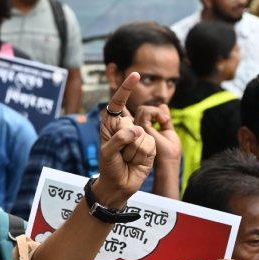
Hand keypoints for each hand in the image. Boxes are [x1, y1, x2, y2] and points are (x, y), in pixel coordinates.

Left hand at [96, 73, 155, 206]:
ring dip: (132, 152)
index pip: (118, 103)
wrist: (119, 184)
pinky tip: (135, 162)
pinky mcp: (150, 146)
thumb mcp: (107, 152)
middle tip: (119, 154)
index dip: (126, 89)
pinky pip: (149, 146)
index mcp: (112, 124)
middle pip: (133, 123)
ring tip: (126, 158)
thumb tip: (138, 130)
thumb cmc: (109, 166)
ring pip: (142, 137)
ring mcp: (140, 136)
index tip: (135, 75)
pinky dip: (141, 156)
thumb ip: (119, 139)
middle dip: (125, 141)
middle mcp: (127, 127)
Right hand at [134, 104, 181, 168]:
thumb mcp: (168, 130)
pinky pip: (146, 112)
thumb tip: (162, 105)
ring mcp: (137, 129)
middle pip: (141, 110)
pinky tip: (164, 121)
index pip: (141, 115)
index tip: (164, 119)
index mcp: (142, 131)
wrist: (169, 161)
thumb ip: (164, 119)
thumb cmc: (170, 150)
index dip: (150, 112)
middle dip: (156, 110)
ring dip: (157, 111)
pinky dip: (157, 112)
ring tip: (165, 120)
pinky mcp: (140, 129)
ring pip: (143, 109)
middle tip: (165, 120)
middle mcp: (137, 130)